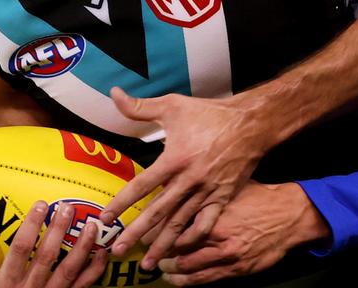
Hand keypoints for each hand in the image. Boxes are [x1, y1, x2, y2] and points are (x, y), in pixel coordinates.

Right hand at [0, 201, 107, 287]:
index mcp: (4, 282)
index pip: (20, 250)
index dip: (31, 227)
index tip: (41, 204)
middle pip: (47, 258)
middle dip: (58, 232)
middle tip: (68, 208)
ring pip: (68, 272)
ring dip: (82, 249)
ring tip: (91, 226)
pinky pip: (82, 287)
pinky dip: (94, 272)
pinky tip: (103, 254)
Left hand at [101, 87, 276, 268]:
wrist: (251, 124)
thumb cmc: (211, 114)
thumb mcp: (174, 105)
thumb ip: (141, 106)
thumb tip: (115, 94)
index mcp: (175, 158)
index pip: (141, 185)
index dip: (122, 203)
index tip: (106, 217)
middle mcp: (189, 179)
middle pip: (157, 212)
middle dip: (136, 233)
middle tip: (118, 250)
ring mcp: (207, 192)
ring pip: (180, 223)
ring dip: (162, 244)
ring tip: (147, 263)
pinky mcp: (222, 198)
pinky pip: (205, 224)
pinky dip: (192, 239)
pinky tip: (180, 251)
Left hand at [156, 182, 329, 285]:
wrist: (289, 216)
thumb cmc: (261, 197)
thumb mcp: (231, 186)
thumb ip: (207, 188)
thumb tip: (183, 180)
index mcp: (212, 207)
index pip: (174, 219)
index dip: (155, 225)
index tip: (142, 226)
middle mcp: (215, 232)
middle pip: (175, 244)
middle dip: (155, 248)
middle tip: (142, 248)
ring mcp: (224, 253)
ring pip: (186, 265)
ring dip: (167, 267)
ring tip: (156, 266)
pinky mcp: (234, 268)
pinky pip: (203, 279)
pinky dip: (185, 281)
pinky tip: (174, 279)